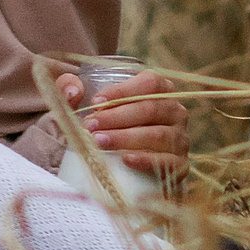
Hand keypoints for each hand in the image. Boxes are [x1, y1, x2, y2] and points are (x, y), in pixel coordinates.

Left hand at [70, 68, 188, 174]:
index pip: (149, 83)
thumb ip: (69, 89)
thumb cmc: (104, 128)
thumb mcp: (84, 106)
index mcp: (159, 91)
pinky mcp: (180, 166)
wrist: (120, 166)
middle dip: (118, 117)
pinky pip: (168, 163)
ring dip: (127, 138)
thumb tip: (73, 91)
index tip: (95, 102)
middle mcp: (175, 112)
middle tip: (91, 126)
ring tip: (99, 142)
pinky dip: (146, 160)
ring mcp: (180, 139)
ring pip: (158, 135)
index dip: (123, 90)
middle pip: (151, 108)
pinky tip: (126, 159)